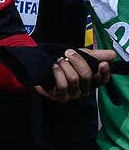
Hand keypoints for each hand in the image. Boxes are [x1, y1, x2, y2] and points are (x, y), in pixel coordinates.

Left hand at [0, 43, 123, 100]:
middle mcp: (82, 91)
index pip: (102, 81)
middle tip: (68, 53)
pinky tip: (53, 67)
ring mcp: (69, 95)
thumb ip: (95, 55)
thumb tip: (112, 54)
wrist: (38, 66)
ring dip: (65, 66)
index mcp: (89, 82)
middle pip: (87, 77)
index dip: (104, 73)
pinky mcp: (57, 97)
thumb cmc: (61, 61)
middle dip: (78, 61)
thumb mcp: (78, 55)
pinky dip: (57, 73)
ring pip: (73, 79)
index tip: (102, 63)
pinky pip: (61, 85)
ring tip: (58, 60)